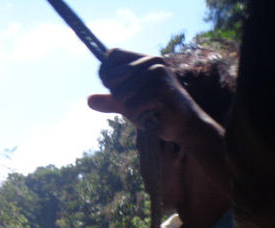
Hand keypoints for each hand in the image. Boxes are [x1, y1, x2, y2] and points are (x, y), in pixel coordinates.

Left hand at [88, 47, 229, 198]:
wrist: (185, 125)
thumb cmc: (157, 112)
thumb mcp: (130, 104)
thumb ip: (110, 101)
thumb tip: (89, 100)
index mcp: (145, 59)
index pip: (111, 54)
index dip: (105, 73)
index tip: (113, 88)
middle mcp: (152, 61)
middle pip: (112, 78)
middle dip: (118, 97)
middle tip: (138, 104)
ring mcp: (157, 74)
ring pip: (120, 95)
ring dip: (130, 111)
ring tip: (149, 110)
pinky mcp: (161, 89)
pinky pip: (132, 107)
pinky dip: (139, 118)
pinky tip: (153, 116)